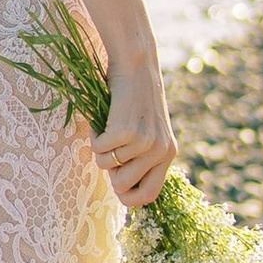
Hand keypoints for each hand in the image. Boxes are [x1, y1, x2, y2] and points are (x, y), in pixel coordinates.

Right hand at [91, 44, 176, 211]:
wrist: (136, 64)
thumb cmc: (136, 97)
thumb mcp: (148, 129)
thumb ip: (142, 157)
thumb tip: (121, 187)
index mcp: (169, 153)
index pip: (150, 195)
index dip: (129, 198)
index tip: (116, 188)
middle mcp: (160, 151)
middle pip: (123, 186)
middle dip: (108, 172)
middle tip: (109, 149)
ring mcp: (144, 143)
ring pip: (106, 166)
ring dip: (100, 149)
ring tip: (107, 128)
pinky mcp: (126, 132)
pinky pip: (98, 150)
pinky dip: (94, 137)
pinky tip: (102, 120)